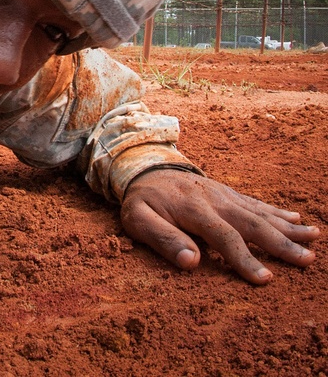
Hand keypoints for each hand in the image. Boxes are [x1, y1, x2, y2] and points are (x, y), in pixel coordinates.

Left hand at [121, 168, 318, 284]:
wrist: (143, 167)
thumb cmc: (141, 201)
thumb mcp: (138, 219)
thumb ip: (163, 239)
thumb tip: (191, 262)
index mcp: (193, 209)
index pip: (223, 236)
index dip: (244, 258)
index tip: (265, 279)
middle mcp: (214, 200)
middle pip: (251, 223)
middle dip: (280, 243)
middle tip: (307, 260)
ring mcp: (224, 194)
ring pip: (259, 212)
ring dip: (287, 226)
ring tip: (314, 237)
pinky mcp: (227, 193)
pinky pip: (256, 203)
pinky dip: (277, 212)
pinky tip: (297, 219)